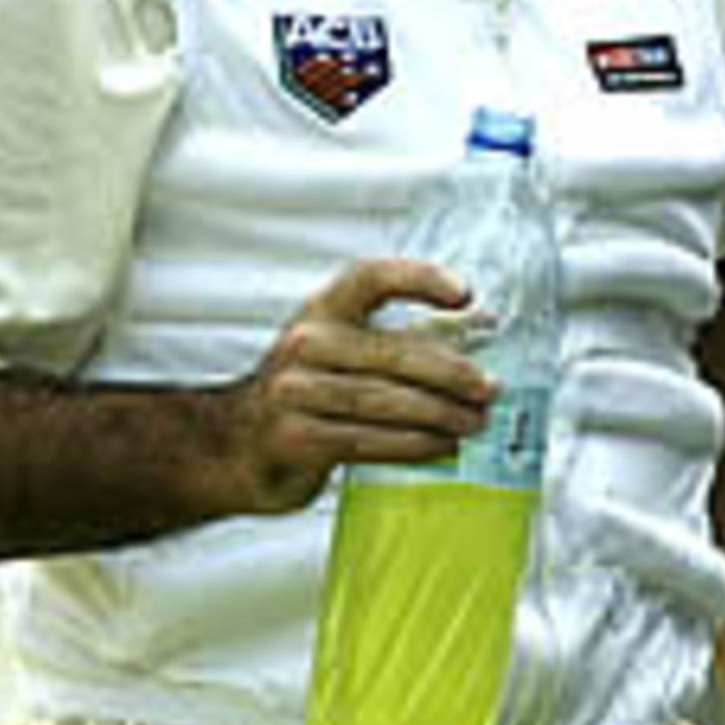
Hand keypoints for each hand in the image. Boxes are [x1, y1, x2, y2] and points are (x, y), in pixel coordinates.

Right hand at [223, 258, 496, 515]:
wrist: (235, 445)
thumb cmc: (306, 393)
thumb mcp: (337, 351)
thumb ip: (395, 341)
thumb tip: (477, 336)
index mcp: (321, 310)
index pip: (372, 277)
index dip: (420, 278)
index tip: (466, 295)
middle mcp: (305, 343)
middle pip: (392, 352)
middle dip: (451, 373)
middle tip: (489, 388)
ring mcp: (295, 391)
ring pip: (384, 401)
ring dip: (439, 415)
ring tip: (474, 423)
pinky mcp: (297, 437)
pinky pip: (368, 440)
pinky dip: (413, 445)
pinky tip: (442, 447)